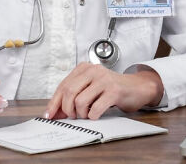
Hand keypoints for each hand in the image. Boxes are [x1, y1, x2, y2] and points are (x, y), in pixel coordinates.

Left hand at [44, 62, 163, 119]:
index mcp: (84, 68)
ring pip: (80, 101)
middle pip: (68, 92)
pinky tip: (96, 114)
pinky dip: (93, 116)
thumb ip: (73, 97)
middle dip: (67, 109)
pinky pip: (95, 108)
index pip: (62, 86)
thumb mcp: (90, 89)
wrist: (136, 87)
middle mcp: (93, 70)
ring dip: (81, 114)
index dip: (54, 103)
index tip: (49, 115)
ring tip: (87, 115)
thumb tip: (55, 112)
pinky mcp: (114, 91)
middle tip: (73, 117)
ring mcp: (104, 80)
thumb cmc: (111, 89)